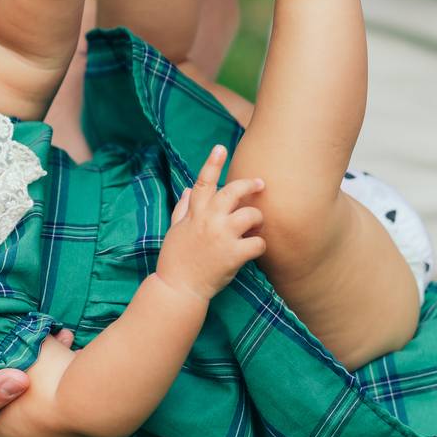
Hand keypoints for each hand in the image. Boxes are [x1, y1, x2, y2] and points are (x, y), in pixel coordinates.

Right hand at [157, 145, 266, 300]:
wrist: (178, 289)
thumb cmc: (176, 260)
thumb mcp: (175, 230)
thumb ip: (183, 208)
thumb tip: (188, 189)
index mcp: (194, 213)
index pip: (203, 182)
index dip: (212, 163)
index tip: (221, 147)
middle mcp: (208, 220)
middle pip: (233, 191)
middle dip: (249, 184)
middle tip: (261, 183)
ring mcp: (221, 236)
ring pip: (251, 214)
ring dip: (257, 218)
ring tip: (256, 226)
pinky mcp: (233, 255)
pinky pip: (258, 242)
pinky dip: (260, 245)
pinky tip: (254, 250)